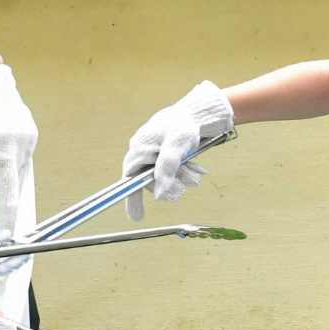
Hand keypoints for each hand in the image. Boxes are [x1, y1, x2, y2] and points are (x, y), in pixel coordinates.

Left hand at [0, 64, 38, 243]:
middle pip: (9, 193)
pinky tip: (9, 168)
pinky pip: (24, 161)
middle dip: (7, 219)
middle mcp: (7, 147)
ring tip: (7, 204)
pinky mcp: (31, 137)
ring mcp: (23, 142)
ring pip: (19, 177)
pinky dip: (16, 169)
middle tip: (4, 237)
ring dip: (11, 190)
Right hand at [122, 81, 234, 219]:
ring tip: (196, 175)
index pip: (130, 178)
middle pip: (151, 179)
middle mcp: (142, 152)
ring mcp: (153, 153)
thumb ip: (166, 169)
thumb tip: (159, 195)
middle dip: (171, 184)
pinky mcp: (164, 154)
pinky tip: (197, 170)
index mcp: (139, 148)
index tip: (137, 216)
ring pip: (163, 176)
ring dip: (181, 178)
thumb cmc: (184, 125)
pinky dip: (184, 172)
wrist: (197, 113)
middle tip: (190, 183)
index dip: (132, 197)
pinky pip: (171, 170)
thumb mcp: (176, 146)